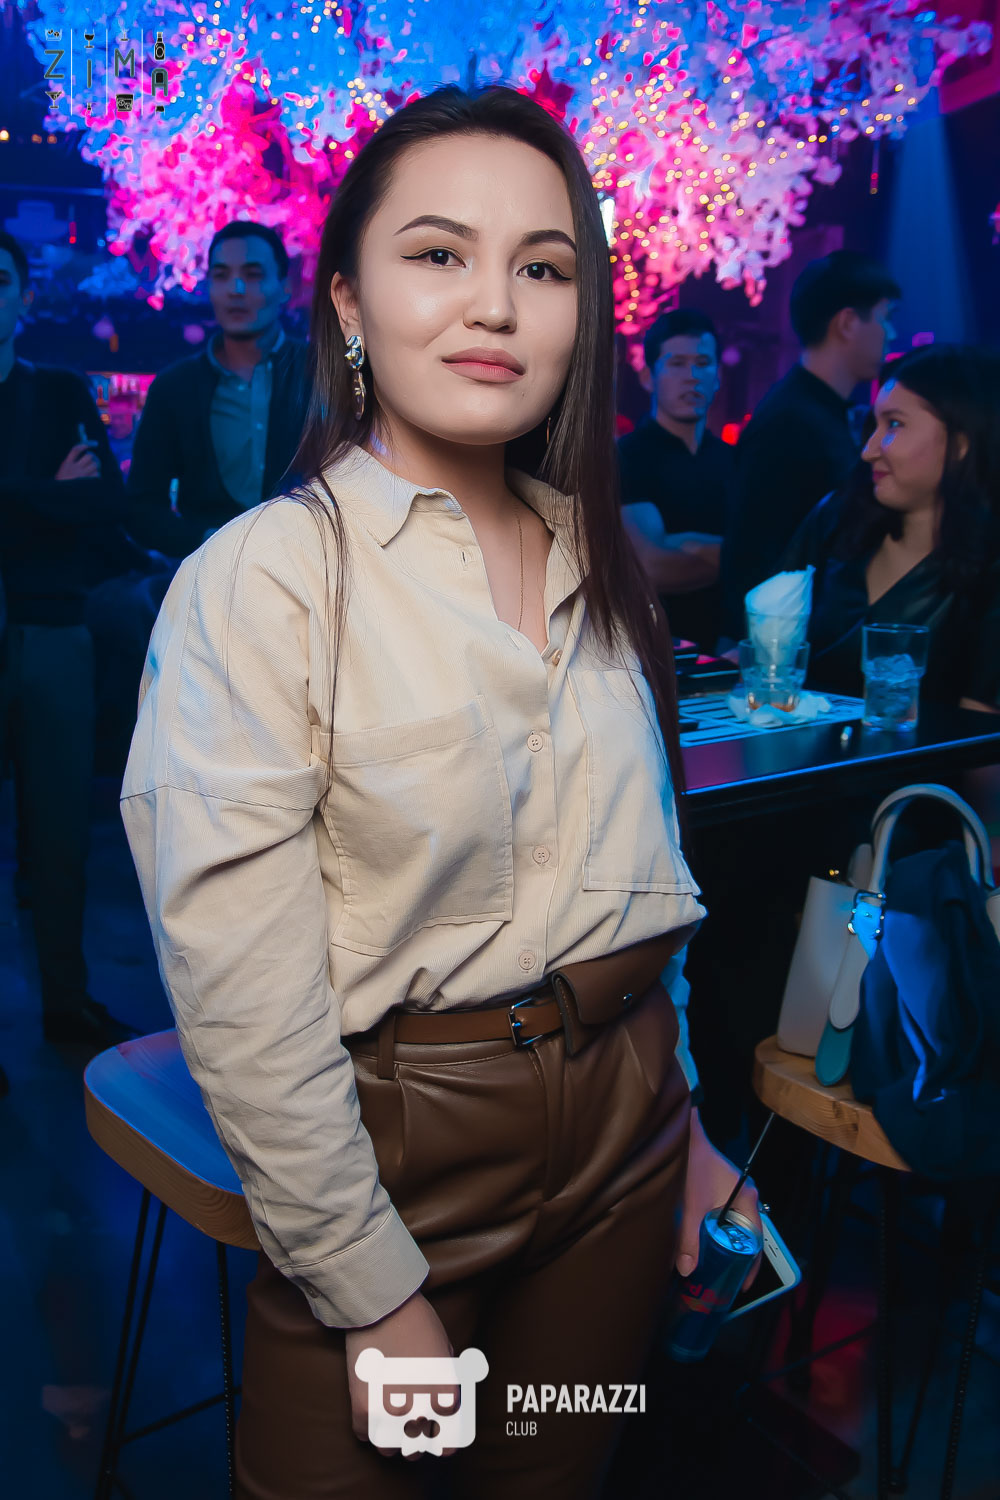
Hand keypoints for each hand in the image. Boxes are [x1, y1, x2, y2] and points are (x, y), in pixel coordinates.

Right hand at [55, 442, 99, 480]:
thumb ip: (72, 461)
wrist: (60, 496)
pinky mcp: (87, 482)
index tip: (94, 444)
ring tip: (93, 469)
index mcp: (66, 463)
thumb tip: (85, 451)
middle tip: (94, 460)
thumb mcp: (63, 470)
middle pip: (89, 456)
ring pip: (94, 464)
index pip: (76, 449)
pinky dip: (97, 475)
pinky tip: (93, 477)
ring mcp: (81, 475)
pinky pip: (97, 475)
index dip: (86, 444)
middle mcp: (73, 468)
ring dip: (96, 465)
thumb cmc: (63, 483)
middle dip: (93, 457)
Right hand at [346, 1290, 457, 1459]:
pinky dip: (367, 1428)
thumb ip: (446, 1381)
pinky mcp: (362, 1407)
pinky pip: (364, 1434)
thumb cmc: (418, 1321)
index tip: (438, 1435)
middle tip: (413, 1431)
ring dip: (391, 1440)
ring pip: (389, 1448)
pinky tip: (371, 1415)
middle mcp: (419, 1409)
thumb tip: (444, 1401)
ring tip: (391, 1428)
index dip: (444, 1438)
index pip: (449, 1438)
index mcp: (445, 1396)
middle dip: (417, 1441)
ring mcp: (388, 1411)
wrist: (381, 1303)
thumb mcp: (445, 1350)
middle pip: (417, 1448)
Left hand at [677, 1108, 761, 1289]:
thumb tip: (687, 1270)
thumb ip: (688, 1239)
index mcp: (746, 1199)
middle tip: (726, 1280)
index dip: (751, 1266)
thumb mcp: (689, 1206)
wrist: (681, 1135)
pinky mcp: (719, 1189)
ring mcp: (733, 1191)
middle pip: (747, 1236)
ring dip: (726, 1246)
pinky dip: (717, 1233)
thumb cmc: (691, 1165)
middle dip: (737, 1259)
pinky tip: (704, 1243)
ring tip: (715, 1267)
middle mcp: (745, 1195)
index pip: (757, 1241)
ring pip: (734, 1227)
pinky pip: (725, 1218)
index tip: (743, 1286)